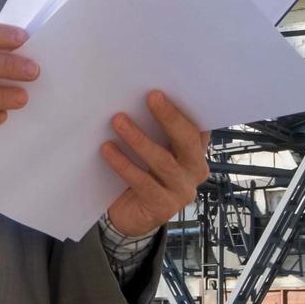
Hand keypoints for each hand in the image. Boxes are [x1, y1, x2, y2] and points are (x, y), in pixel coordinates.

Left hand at [101, 90, 210, 237]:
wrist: (129, 216)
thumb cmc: (141, 174)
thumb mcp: (150, 150)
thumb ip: (153, 130)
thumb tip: (135, 96)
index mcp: (195, 151)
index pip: (197, 126)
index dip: (186, 108)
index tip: (172, 87)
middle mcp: (195, 170)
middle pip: (187, 140)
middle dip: (170, 117)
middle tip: (152, 96)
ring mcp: (182, 191)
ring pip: (163, 161)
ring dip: (139, 138)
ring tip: (118, 120)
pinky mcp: (164, 207)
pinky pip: (143, 182)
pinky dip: (124, 164)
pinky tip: (108, 149)